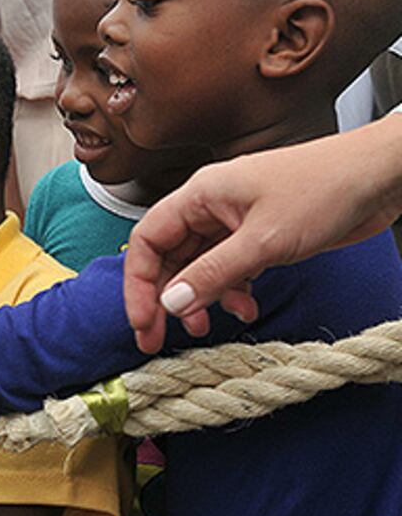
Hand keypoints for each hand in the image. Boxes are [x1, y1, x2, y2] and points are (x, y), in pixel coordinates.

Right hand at [124, 117, 401, 352]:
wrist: (379, 176)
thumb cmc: (324, 189)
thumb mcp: (263, 241)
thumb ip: (212, 274)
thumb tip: (170, 303)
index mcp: (200, 194)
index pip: (148, 240)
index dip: (138, 284)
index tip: (143, 322)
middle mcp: (210, 207)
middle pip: (168, 257)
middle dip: (162, 299)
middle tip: (156, 339)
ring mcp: (234, 222)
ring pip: (197, 266)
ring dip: (198, 298)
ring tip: (205, 327)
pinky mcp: (259, 237)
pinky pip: (228, 269)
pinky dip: (230, 292)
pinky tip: (246, 307)